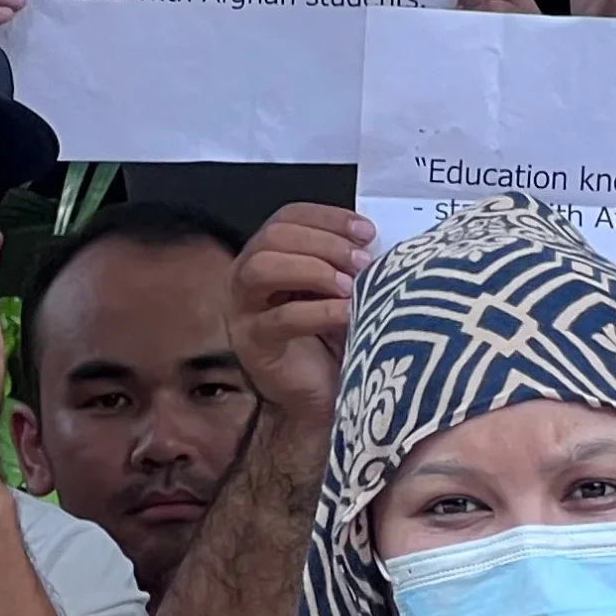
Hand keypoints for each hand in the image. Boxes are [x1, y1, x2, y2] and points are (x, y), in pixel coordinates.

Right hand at [232, 204, 372, 423]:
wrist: (326, 399)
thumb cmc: (334, 342)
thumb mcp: (340, 291)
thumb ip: (346, 263)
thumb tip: (371, 240)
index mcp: (268, 255)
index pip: (288, 217)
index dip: (328, 218)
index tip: (367, 233)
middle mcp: (246, 277)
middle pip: (273, 236)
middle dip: (323, 243)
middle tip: (362, 263)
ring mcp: (243, 311)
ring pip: (263, 268)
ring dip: (313, 270)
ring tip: (350, 287)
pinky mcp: (253, 345)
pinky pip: (281, 319)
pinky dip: (320, 312)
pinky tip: (348, 314)